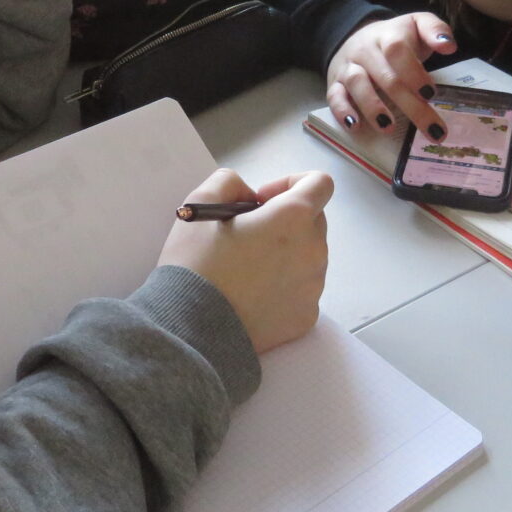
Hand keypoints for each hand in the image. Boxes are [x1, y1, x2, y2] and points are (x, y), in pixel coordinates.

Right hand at [158, 168, 333, 352]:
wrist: (192, 329)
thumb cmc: (196, 264)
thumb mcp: (199, 204)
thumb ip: (231, 183)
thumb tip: (250, 196)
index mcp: (293, 218)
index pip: (320, 183)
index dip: (292, 183)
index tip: (262, 200)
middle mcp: (314, 250)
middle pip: (315, 221)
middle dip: (287, 219)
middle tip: (249, 234)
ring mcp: (313, 287)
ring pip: (309, 257)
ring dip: (286, 254)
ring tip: (247, 268)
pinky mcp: (306, 317)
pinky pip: (302, 291)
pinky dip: (284, 286)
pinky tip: (252, 294)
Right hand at [325, 12, 455, 136]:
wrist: (355, 36)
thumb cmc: (395, 39)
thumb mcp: (417, 25)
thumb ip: (435, 30)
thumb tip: (449, 46)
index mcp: (388, 35)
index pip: (398, 50)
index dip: (413, 72)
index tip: (431, 93)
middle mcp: (365, 50)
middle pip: (387, 77)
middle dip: (411, 106)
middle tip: (432, 129)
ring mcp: (348, 67)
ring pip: (357, 85)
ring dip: (372, 107)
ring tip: (389, 128)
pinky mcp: (334, 83)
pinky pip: (334, 96)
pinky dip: (342, 111)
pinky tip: (355, 126)